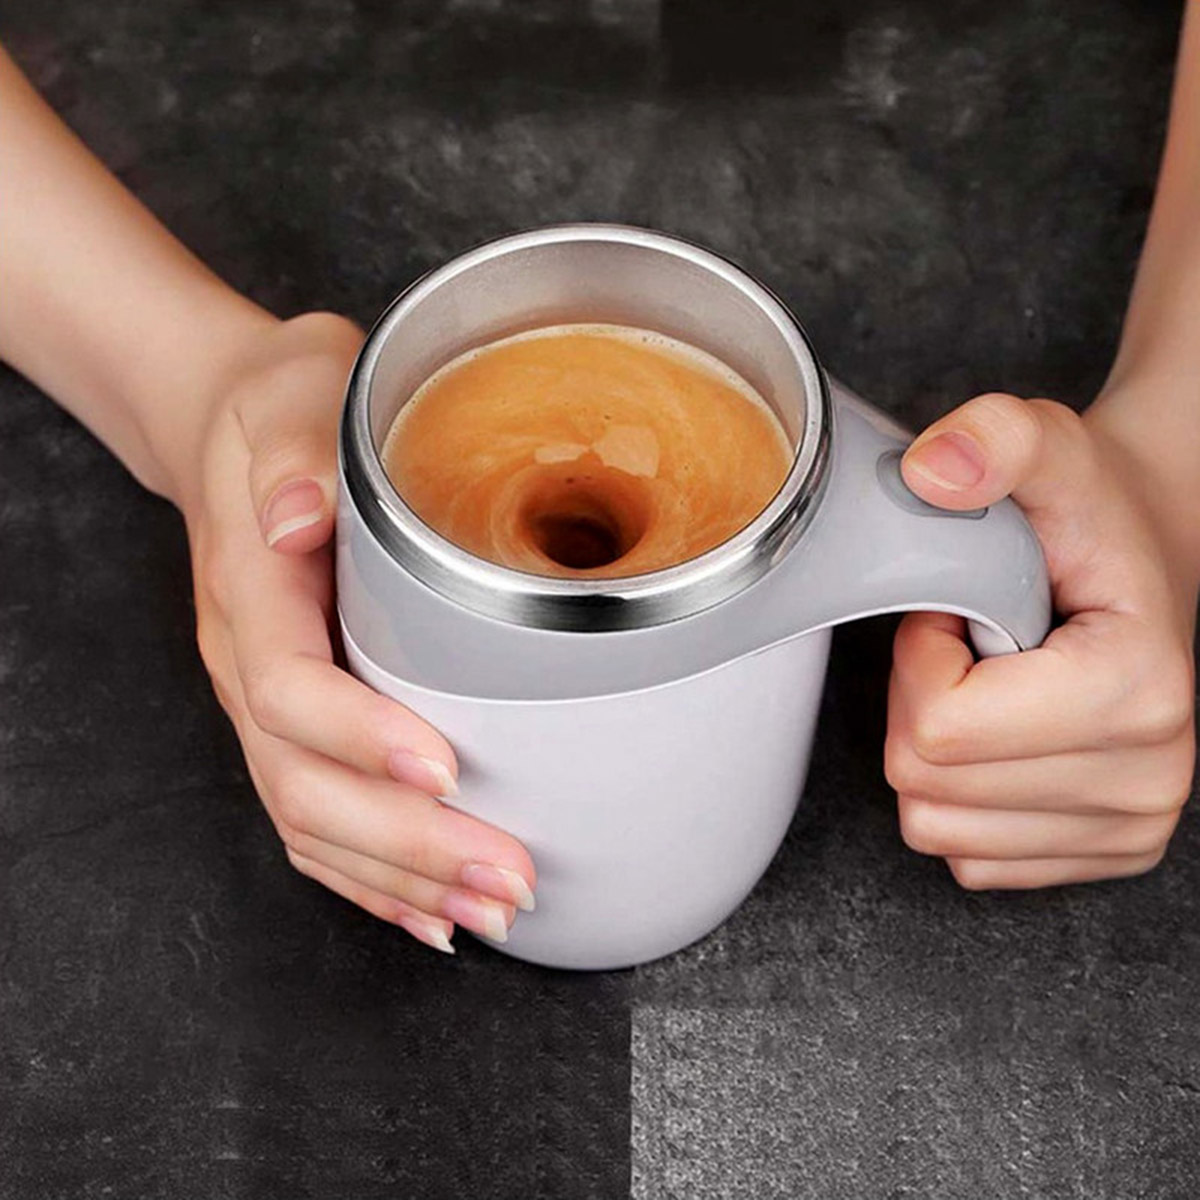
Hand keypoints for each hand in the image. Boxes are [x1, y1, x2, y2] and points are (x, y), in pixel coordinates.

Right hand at [185, 312, 535, 950]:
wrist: (236, 431)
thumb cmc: (280, 407)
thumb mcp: (291, 390)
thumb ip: (296, 449)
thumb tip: (301, 515)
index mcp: (251, 591)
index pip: (287, 687)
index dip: (360, 737)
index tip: (443, 768)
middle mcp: (248, 664)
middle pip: (306, 784)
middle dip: (406, 844)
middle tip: (504, 875)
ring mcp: (267, 706)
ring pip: (314, 823)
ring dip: (402, 880)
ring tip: (490, 910)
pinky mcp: (296, 725)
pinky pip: (318, 823)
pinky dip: (374, 881)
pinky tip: (433, 911)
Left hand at [886, 392, 1196, 888]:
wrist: (1146, 560)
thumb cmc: (1093, 518)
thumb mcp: (1049, 448)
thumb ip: (996, 439)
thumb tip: (932, 472)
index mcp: (1139, 692)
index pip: (939, 726)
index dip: (920, 657)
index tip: (961, 612)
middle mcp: (1149, 779)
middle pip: (925, 782)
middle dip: (921, 702)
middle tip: (972, 647)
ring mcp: (1127, 829)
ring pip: (933, 826)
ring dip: (936, 750)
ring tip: (990, 686)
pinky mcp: (1096, 856)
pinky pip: (963, 857)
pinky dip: (959, 795)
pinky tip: (1001, 736)